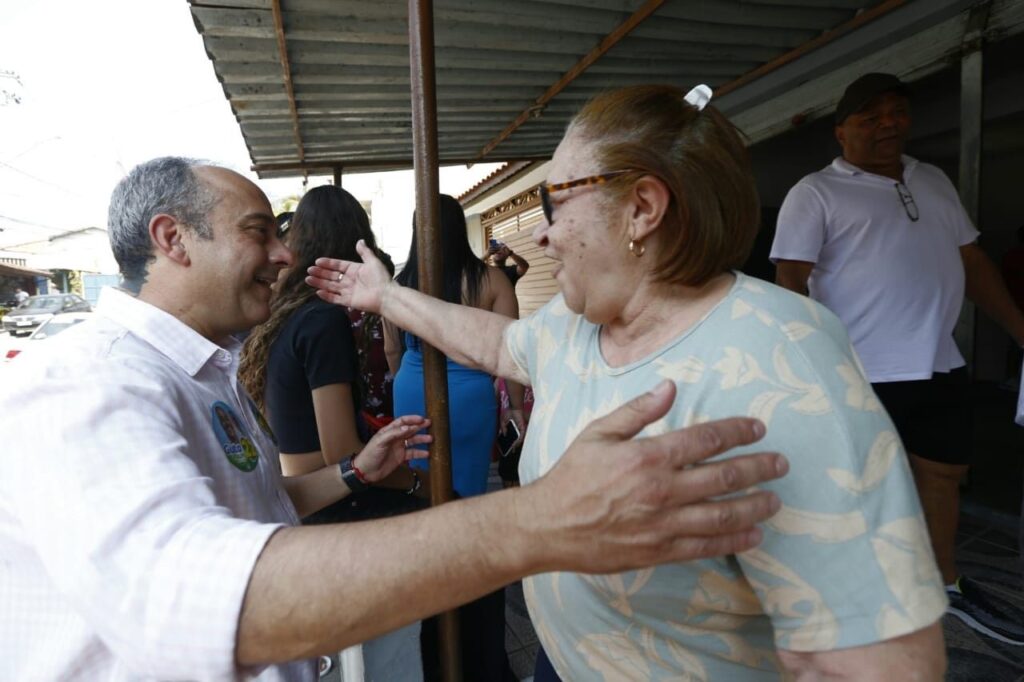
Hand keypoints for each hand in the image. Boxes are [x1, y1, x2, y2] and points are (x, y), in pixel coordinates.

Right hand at [306, 240, 392, 313]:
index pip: (338, 266)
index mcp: (355, 270)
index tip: (317, 261)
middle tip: (309, 270)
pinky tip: (317, 291)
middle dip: (320, 273)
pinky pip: (335, 298)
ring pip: (331, 286)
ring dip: (319, 283)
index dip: (328, 263)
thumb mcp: (372, 261)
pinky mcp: (349, 301)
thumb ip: (364, 252)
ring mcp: (348, 291)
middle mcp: (350, 280)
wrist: (386, 295)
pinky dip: (327, 296)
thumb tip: (360, 240)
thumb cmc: (381, 278)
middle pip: (332, 276)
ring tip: (308, 279)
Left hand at [353, 415, 431, 482]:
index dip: (412, 419)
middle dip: (420, 426)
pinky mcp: (401, 457)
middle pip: (410, 429)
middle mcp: (395, 438)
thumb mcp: (380, 442)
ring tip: (430, 439)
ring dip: (422, 439)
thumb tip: (407, 427)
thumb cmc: (369, 455)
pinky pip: (412, 453)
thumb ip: (394, 434)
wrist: (366, 471)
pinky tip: (426, 453)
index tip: (421, 419)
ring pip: (413, 441)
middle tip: (429, 424)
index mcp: (389, 431)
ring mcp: (398, 447)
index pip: (402, 422)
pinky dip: (420, 453)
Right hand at [502, 408, 525, 449]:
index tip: (506, 448)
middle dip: (513, 445)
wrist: (513, 407)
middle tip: (510, 451)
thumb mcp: (503, 422)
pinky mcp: (523, 427)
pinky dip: (519, 440)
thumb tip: (504, 435)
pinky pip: (521, 435)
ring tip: (512, 449)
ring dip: (516, 444)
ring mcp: (520, 429)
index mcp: (511, 428)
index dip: (508, 442)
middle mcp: (516, 430)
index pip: (510, 437)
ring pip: (519, 439)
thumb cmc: (509, 413)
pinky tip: (516, 443)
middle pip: (515, 439)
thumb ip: (503, 428)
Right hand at [515, 380, 786, 573]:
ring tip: (775, 500)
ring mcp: (663, 524)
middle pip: (723, 477)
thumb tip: (671, 387)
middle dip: (758, 468)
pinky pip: (706, 546)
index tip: (758, 428)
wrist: (548, 526)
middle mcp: (661, 490)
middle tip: (781, 464)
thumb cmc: (572, 476)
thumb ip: (637, 411)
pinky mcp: (660, 551)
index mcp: (648, 456)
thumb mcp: (598, 433)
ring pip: (722, 514)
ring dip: (754, 506)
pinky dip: (734, 541)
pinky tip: (753, 535)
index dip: (738, 431)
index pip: (706, 439)